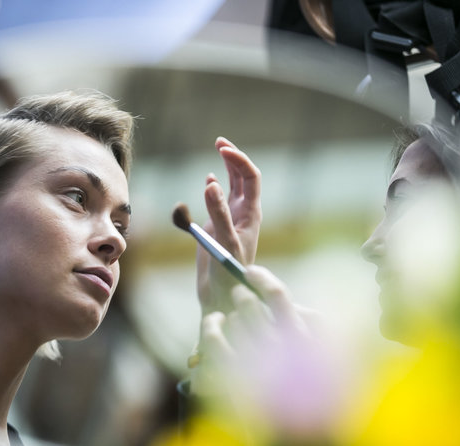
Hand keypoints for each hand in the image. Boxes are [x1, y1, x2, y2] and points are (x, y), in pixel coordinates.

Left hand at [192, 265, 322, 396]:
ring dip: (226, 316)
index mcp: (300, 338)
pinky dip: (209, 329)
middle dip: (241, 296)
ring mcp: (253, 363)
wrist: (292, 424)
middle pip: (247, 303)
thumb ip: (305, 321)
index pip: (276, 293)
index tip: (249, 272)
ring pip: (229, 320)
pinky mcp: (231, 377)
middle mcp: (277, 349)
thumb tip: (280, 294)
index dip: (260, 277)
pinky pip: (211, 340)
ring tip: (225, 321)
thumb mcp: (316, 350)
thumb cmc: (302, 379)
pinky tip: (213, 328)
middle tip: (239, 296)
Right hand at [197, 137, 261, 314]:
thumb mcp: (224, 241)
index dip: (238, 159)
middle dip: (234, 157)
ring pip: (233, 186)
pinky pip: (220, 201)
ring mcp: (231, 220)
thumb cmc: (228, 273)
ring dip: (227, 167)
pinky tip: (209, 181)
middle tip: (219, 141)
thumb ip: (218, 213)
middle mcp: (243, 214)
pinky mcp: (218, 228)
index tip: (221, 149)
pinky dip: (215, 187)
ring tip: (219, 149)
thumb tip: (211, 183)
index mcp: (250, 213)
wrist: (223, 296)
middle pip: (244, 177)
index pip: (250, 177)